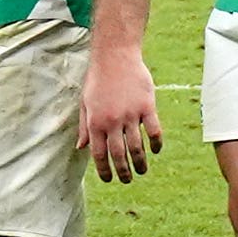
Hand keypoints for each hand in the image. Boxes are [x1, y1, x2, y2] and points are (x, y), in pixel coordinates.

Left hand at [79, 43, 162, 182]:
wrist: (115, 56)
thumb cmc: (97, 80)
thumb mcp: (85, 103)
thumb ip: (84, 127)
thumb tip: (81, 147)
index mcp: (95, 122)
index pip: (99, 154)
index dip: (104, 170)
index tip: (109, 180)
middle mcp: (112, 121)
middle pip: (119, 154)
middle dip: (123, 172)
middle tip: (127, 180)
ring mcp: (131, 114)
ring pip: (137, 146)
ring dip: (140, 163)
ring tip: (142, 171)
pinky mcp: (147, 106)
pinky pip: (154, 131)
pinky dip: (156, 144)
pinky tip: (156, 150)